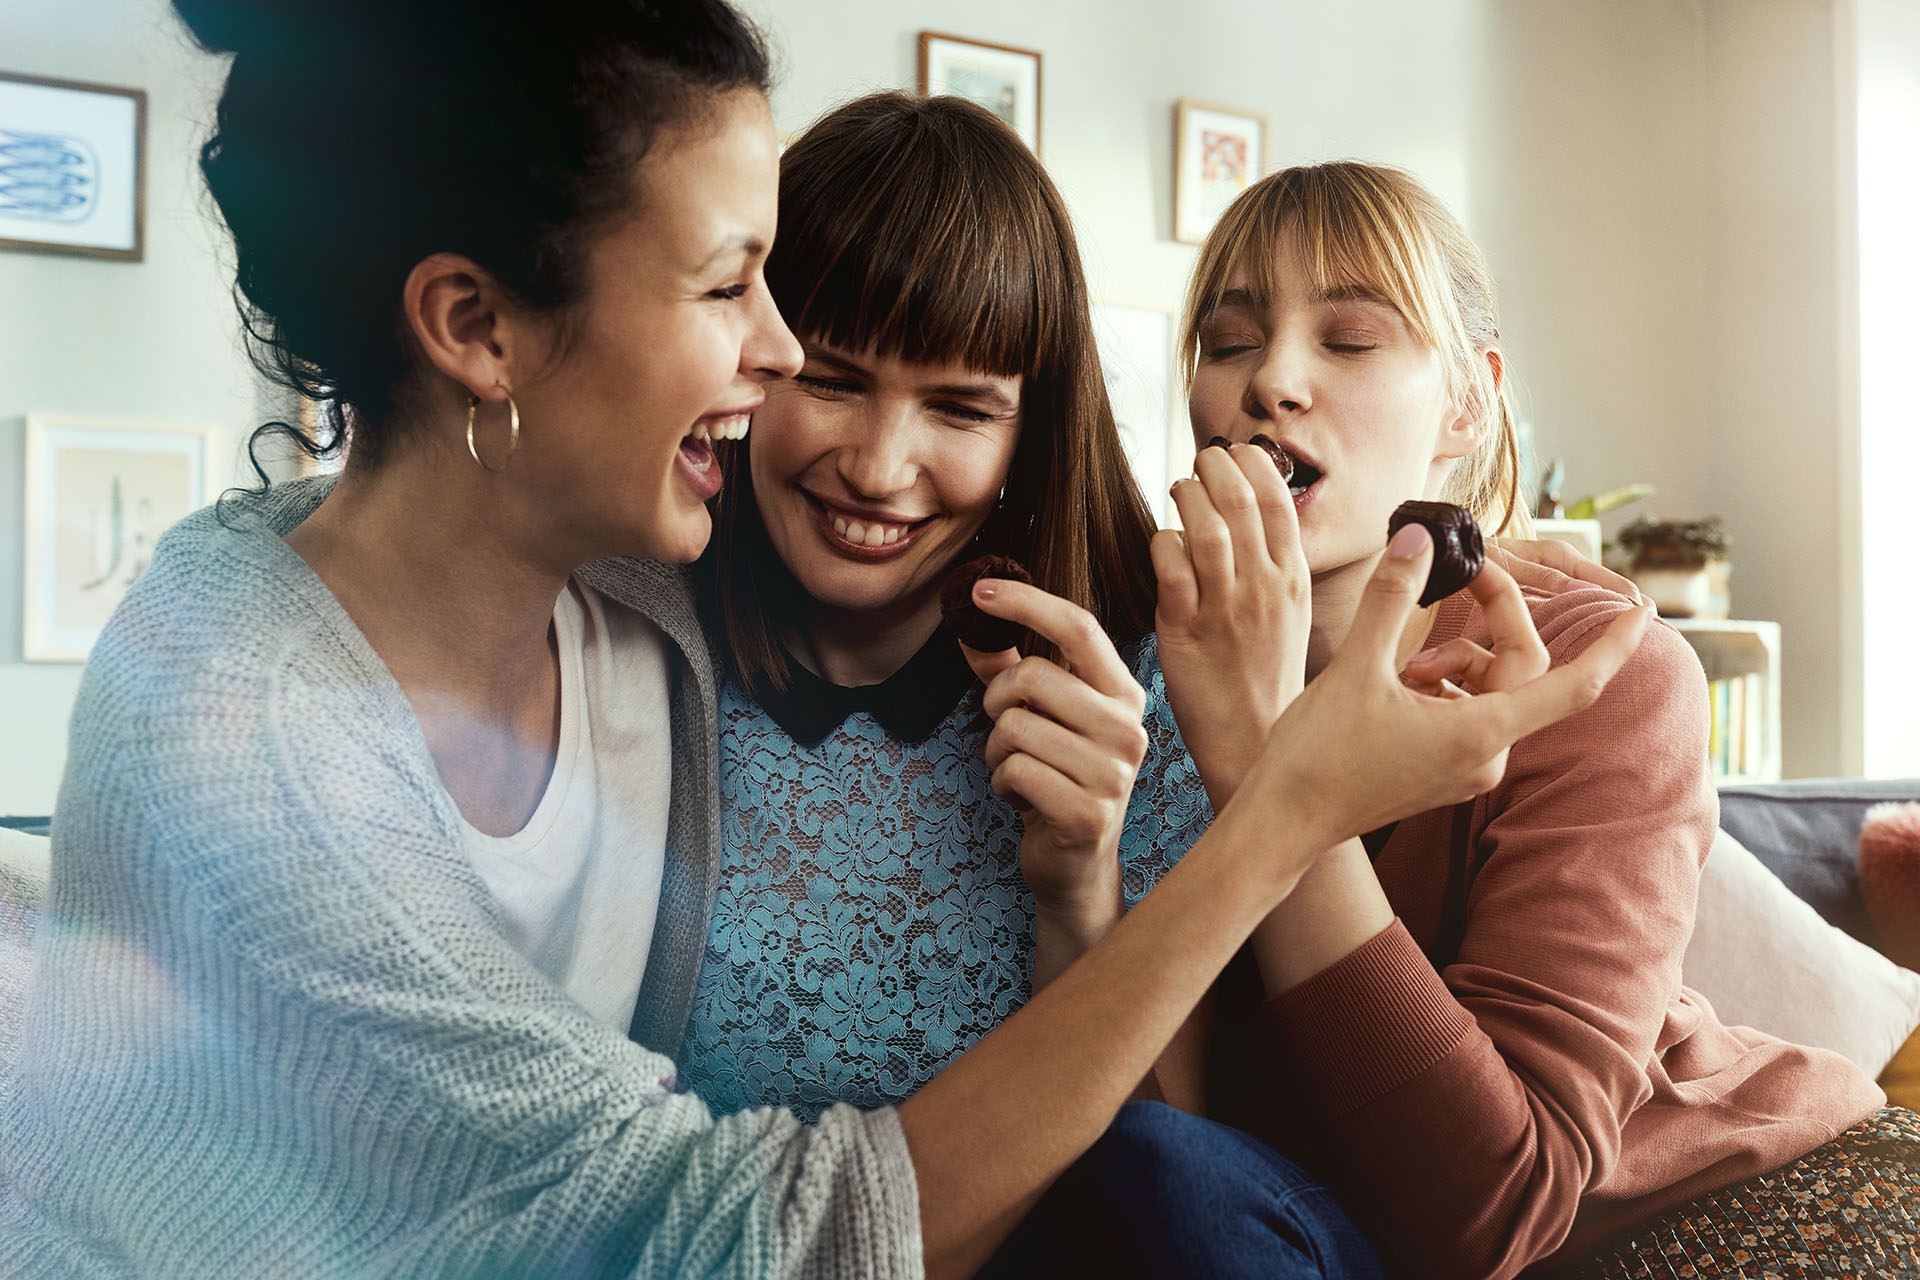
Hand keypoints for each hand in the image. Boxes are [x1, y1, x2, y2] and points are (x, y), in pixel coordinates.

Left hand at [960, 583, 1148, 932]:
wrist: (1076, 865)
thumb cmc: (1057, 778)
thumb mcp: (1040, 718)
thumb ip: (1008, 669)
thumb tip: (968, 623)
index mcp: (1122, 693)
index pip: (1079, 627)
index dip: (1026, 601)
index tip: (979, 590)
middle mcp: (1128, 728)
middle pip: (1033, 675)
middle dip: (997, 701)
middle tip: (1003, 727)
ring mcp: (1114, 774)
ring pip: (1016, 727)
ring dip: (998, 750)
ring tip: (1019, 770)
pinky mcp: (1088, 814)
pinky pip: (1015, 771)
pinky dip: (1003, 784)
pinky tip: (1023, 800)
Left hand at [1150, 441, 1306, 807]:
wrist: (1252, 738)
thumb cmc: (1265, 674)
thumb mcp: (1288, 612)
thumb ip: (1272, 561)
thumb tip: (1249, 507)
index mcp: (1293, 579)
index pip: (1278, 500)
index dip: (1252, 464)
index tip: (1234, 454)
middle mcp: (1265, 588)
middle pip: (1240, 501)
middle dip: (1215, 467)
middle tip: (1199, 464)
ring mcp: (1226, 609)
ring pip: (1205, 527)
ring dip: (1186, 496)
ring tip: (1178, 491)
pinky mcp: (1185, 629)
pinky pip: (1170, 566)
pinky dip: (1163, 542)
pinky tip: (1162, 544)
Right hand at [1238, 522, 1652, 858]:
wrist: (1282, 824)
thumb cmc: (1318, 757)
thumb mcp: (1355, 667)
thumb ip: (1392, 598)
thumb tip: (1420, 538)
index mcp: (1481, 732)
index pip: (1574, 685)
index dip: (1614, 646)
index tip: (1645, 613)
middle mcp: (1487, 757)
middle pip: (1522, 671)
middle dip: (1496, 621)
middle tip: (1463, 575)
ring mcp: (1466, 770)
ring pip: (1490, 691)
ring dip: (1458, 658)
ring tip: (1402, 658)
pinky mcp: (1442, 774)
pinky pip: (1467, 713)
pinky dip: (1443, 685)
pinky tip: (1397, 683)